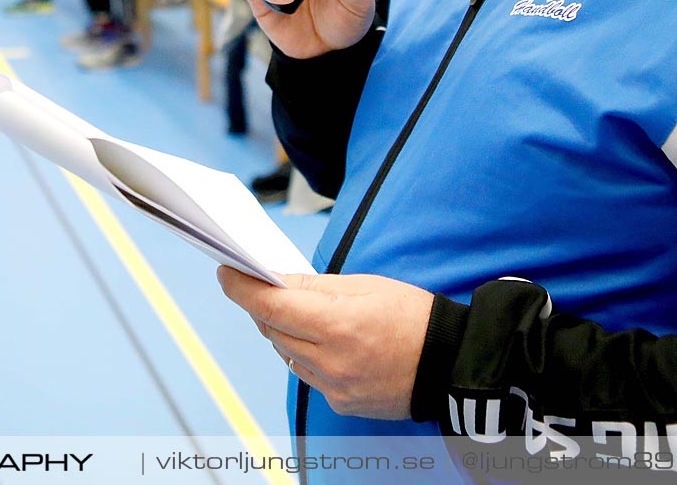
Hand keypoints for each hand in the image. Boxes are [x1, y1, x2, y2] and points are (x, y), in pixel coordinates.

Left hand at [218, 266, 433, 421]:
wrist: (450, 364)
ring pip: (286, 353)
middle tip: (259, 284)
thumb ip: (315, 286)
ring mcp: (335, 387)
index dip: (242, 288)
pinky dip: (303, 354)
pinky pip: (306, 373)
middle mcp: (331, 361)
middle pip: (274, 329)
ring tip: (295, 311)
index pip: (271, 305)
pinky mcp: (341, 403)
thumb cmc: (413, 316)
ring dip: (282, 330)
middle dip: (262, 305)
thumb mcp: (366, 285)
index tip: (226, 273)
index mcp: (338, 324)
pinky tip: (318, 340)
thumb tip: (277, 281)